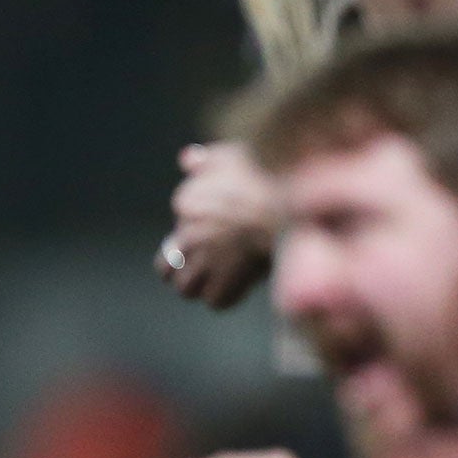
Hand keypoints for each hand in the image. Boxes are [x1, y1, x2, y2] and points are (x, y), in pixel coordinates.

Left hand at [159, 142, 285, 309]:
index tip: (220, 225)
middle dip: (181, 268)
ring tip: (220, 280)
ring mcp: (204, 260)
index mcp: (186, 202)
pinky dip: (227, 297)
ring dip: (200, 286)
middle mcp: (187, 234)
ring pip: (185, 288)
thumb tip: (187, 159)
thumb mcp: (233, 155)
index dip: (197, 226)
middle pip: (166, 266)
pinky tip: (240, 286)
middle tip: (201, 267)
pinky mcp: (224, 282)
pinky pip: (215, 301)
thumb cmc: (266, 176)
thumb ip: (207, 160)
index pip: (179, 221)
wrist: (290, 204)